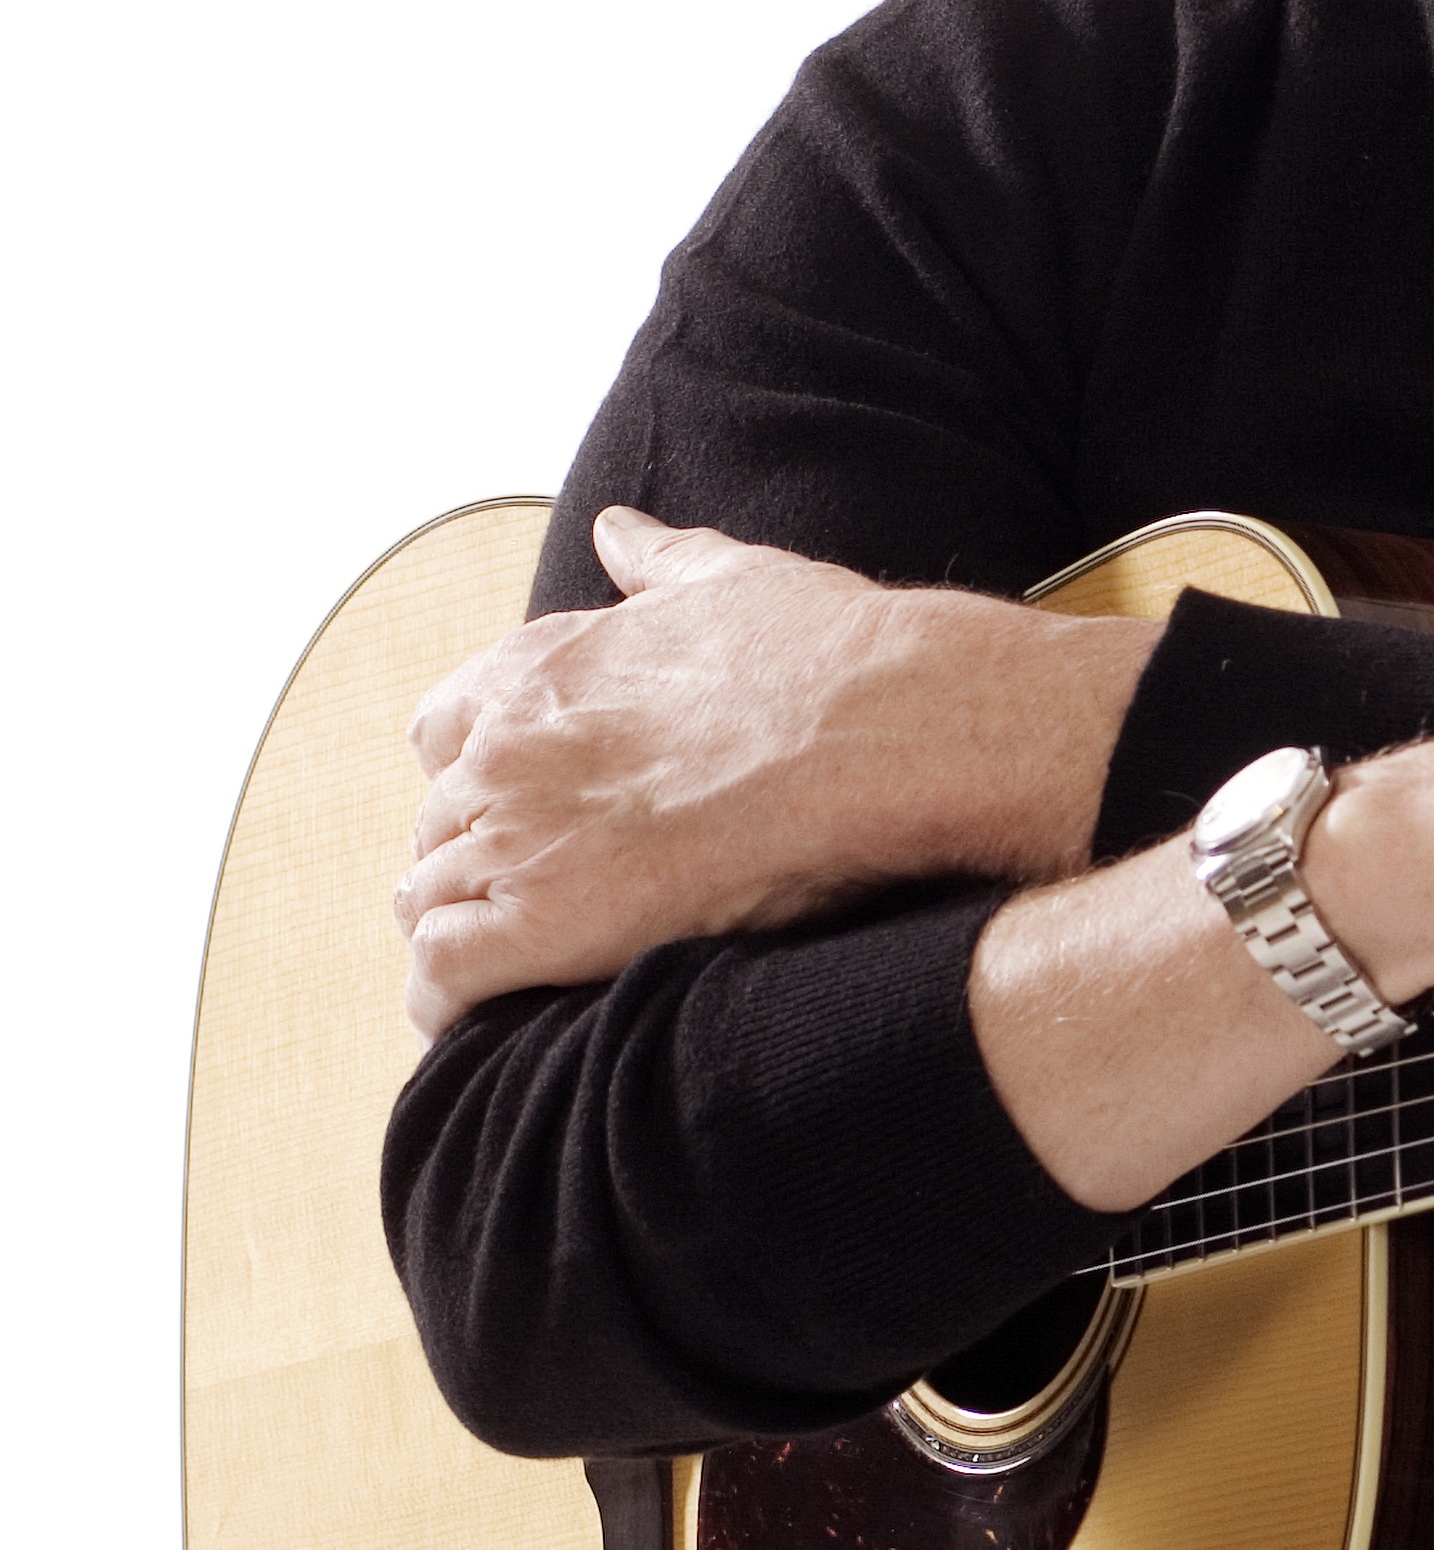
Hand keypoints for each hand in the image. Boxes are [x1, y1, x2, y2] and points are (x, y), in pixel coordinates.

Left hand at [394, 506, 1149, 1036]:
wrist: (890, 732)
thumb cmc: (831, 659)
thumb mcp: (733, 577)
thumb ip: (659, 559)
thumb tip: (619, 531)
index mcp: (540, 668)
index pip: (443, 735)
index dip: (479, 782)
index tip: (526, 814)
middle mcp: (507, 746)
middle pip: (437, 827)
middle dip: (476, 864)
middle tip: (544, 903)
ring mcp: (518, 834)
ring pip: (428, 901)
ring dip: (468, 934)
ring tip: (523, 973)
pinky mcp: (541, 920)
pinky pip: (445, 976)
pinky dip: (454, 1002)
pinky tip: (496, 1018)